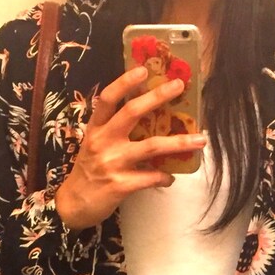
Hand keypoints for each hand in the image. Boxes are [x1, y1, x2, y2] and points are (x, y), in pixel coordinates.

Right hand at [54, 67, 206, 230]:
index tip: (143, 70)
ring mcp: (112, 163)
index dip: (124, 82)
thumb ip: (113, 130)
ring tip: (200, 139)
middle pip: (132, 112)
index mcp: (96, 129)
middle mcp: (103, 142)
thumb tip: (147, 116)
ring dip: (179, 143)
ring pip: (151, 147)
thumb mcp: (94, 145)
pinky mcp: (120, 185)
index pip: (107, 99)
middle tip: (179, 86)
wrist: (73, 205)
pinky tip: (171, 178)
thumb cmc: (88, 172)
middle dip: (157, 97)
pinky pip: (151, 178)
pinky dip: (165, 177)